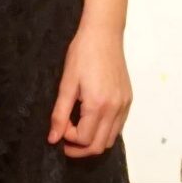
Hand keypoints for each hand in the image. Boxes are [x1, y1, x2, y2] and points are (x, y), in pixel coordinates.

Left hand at [48, 23, 132, 158]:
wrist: (104, 34)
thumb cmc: (82, 54)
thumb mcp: (67, 83)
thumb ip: (60, 114)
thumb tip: (53, 138)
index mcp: (98, 105)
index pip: (84, 139)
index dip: (68, 138)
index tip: (61, 125)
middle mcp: (115, 109)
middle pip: (99, 146)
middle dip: (80, 148)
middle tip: (66, 139)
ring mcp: (124, 105)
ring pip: (110, 139)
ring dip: (93, 141)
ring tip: (79, 130)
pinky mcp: (128, 99)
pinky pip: (118, 127)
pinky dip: (105, 131)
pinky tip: (93, 120)